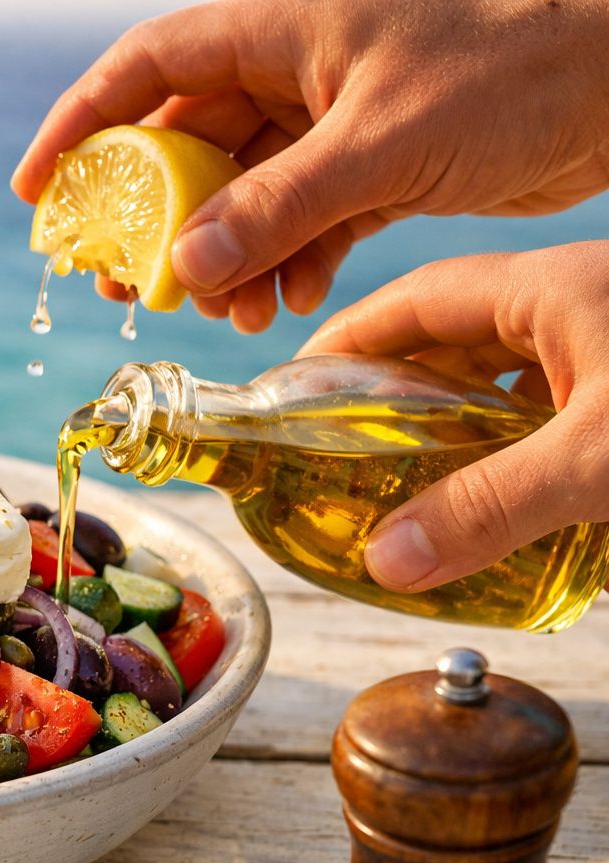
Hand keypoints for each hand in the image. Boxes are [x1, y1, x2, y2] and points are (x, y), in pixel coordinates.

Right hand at [12, 0, 608, 332]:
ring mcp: (332, 120)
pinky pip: (301, 221)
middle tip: (123, 288)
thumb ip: (281, 204)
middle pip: (184, 144)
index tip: (38, 193)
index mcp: (281, 28)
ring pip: (242, 194)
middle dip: (152, 222)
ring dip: (224, 258)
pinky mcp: (373, 166)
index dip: (80, 125)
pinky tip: (286, 306)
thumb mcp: (384, 141)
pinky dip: (286, 265)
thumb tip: (187, 265)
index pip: (146, 67)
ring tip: (221, 315)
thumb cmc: (517, 65)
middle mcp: (295, 70)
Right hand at [298, 242, 608, 592]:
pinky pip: (559, 405)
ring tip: (410, 476)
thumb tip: (385, 560)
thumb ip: (492, 508)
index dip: (350, 340)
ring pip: (508, 374)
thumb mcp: (597, 460)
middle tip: (343, 446)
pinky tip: (505, 489)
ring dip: (457, 420)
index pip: (417, 299)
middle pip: (454, 337)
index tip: (298, 386)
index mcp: (550, 288)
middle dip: (395, 389)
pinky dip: (518, 442)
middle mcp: (576, 304)